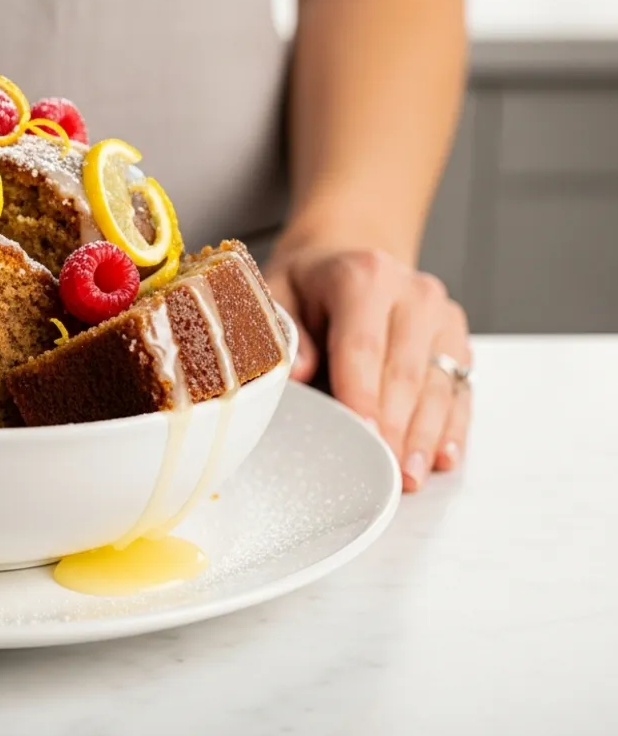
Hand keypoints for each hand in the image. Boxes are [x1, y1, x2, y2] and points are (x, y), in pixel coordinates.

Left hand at [263, 244, 471, 492]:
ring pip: (439, 386)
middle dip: (396, 427)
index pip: (363, 346)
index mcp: (363, 276)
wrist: (346, 260)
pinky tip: (441, 456)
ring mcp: (442, 317)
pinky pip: (459, 389)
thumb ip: (283, 330)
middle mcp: (413, 293)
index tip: (362, 433)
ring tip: (411, 476)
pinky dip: (451, 426)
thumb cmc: (306, 287)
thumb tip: (297, 374)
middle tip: (386, 473)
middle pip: (406, 372)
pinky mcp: (458, 339)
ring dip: (426, 436)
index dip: (362, 394)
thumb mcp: (276, 293)